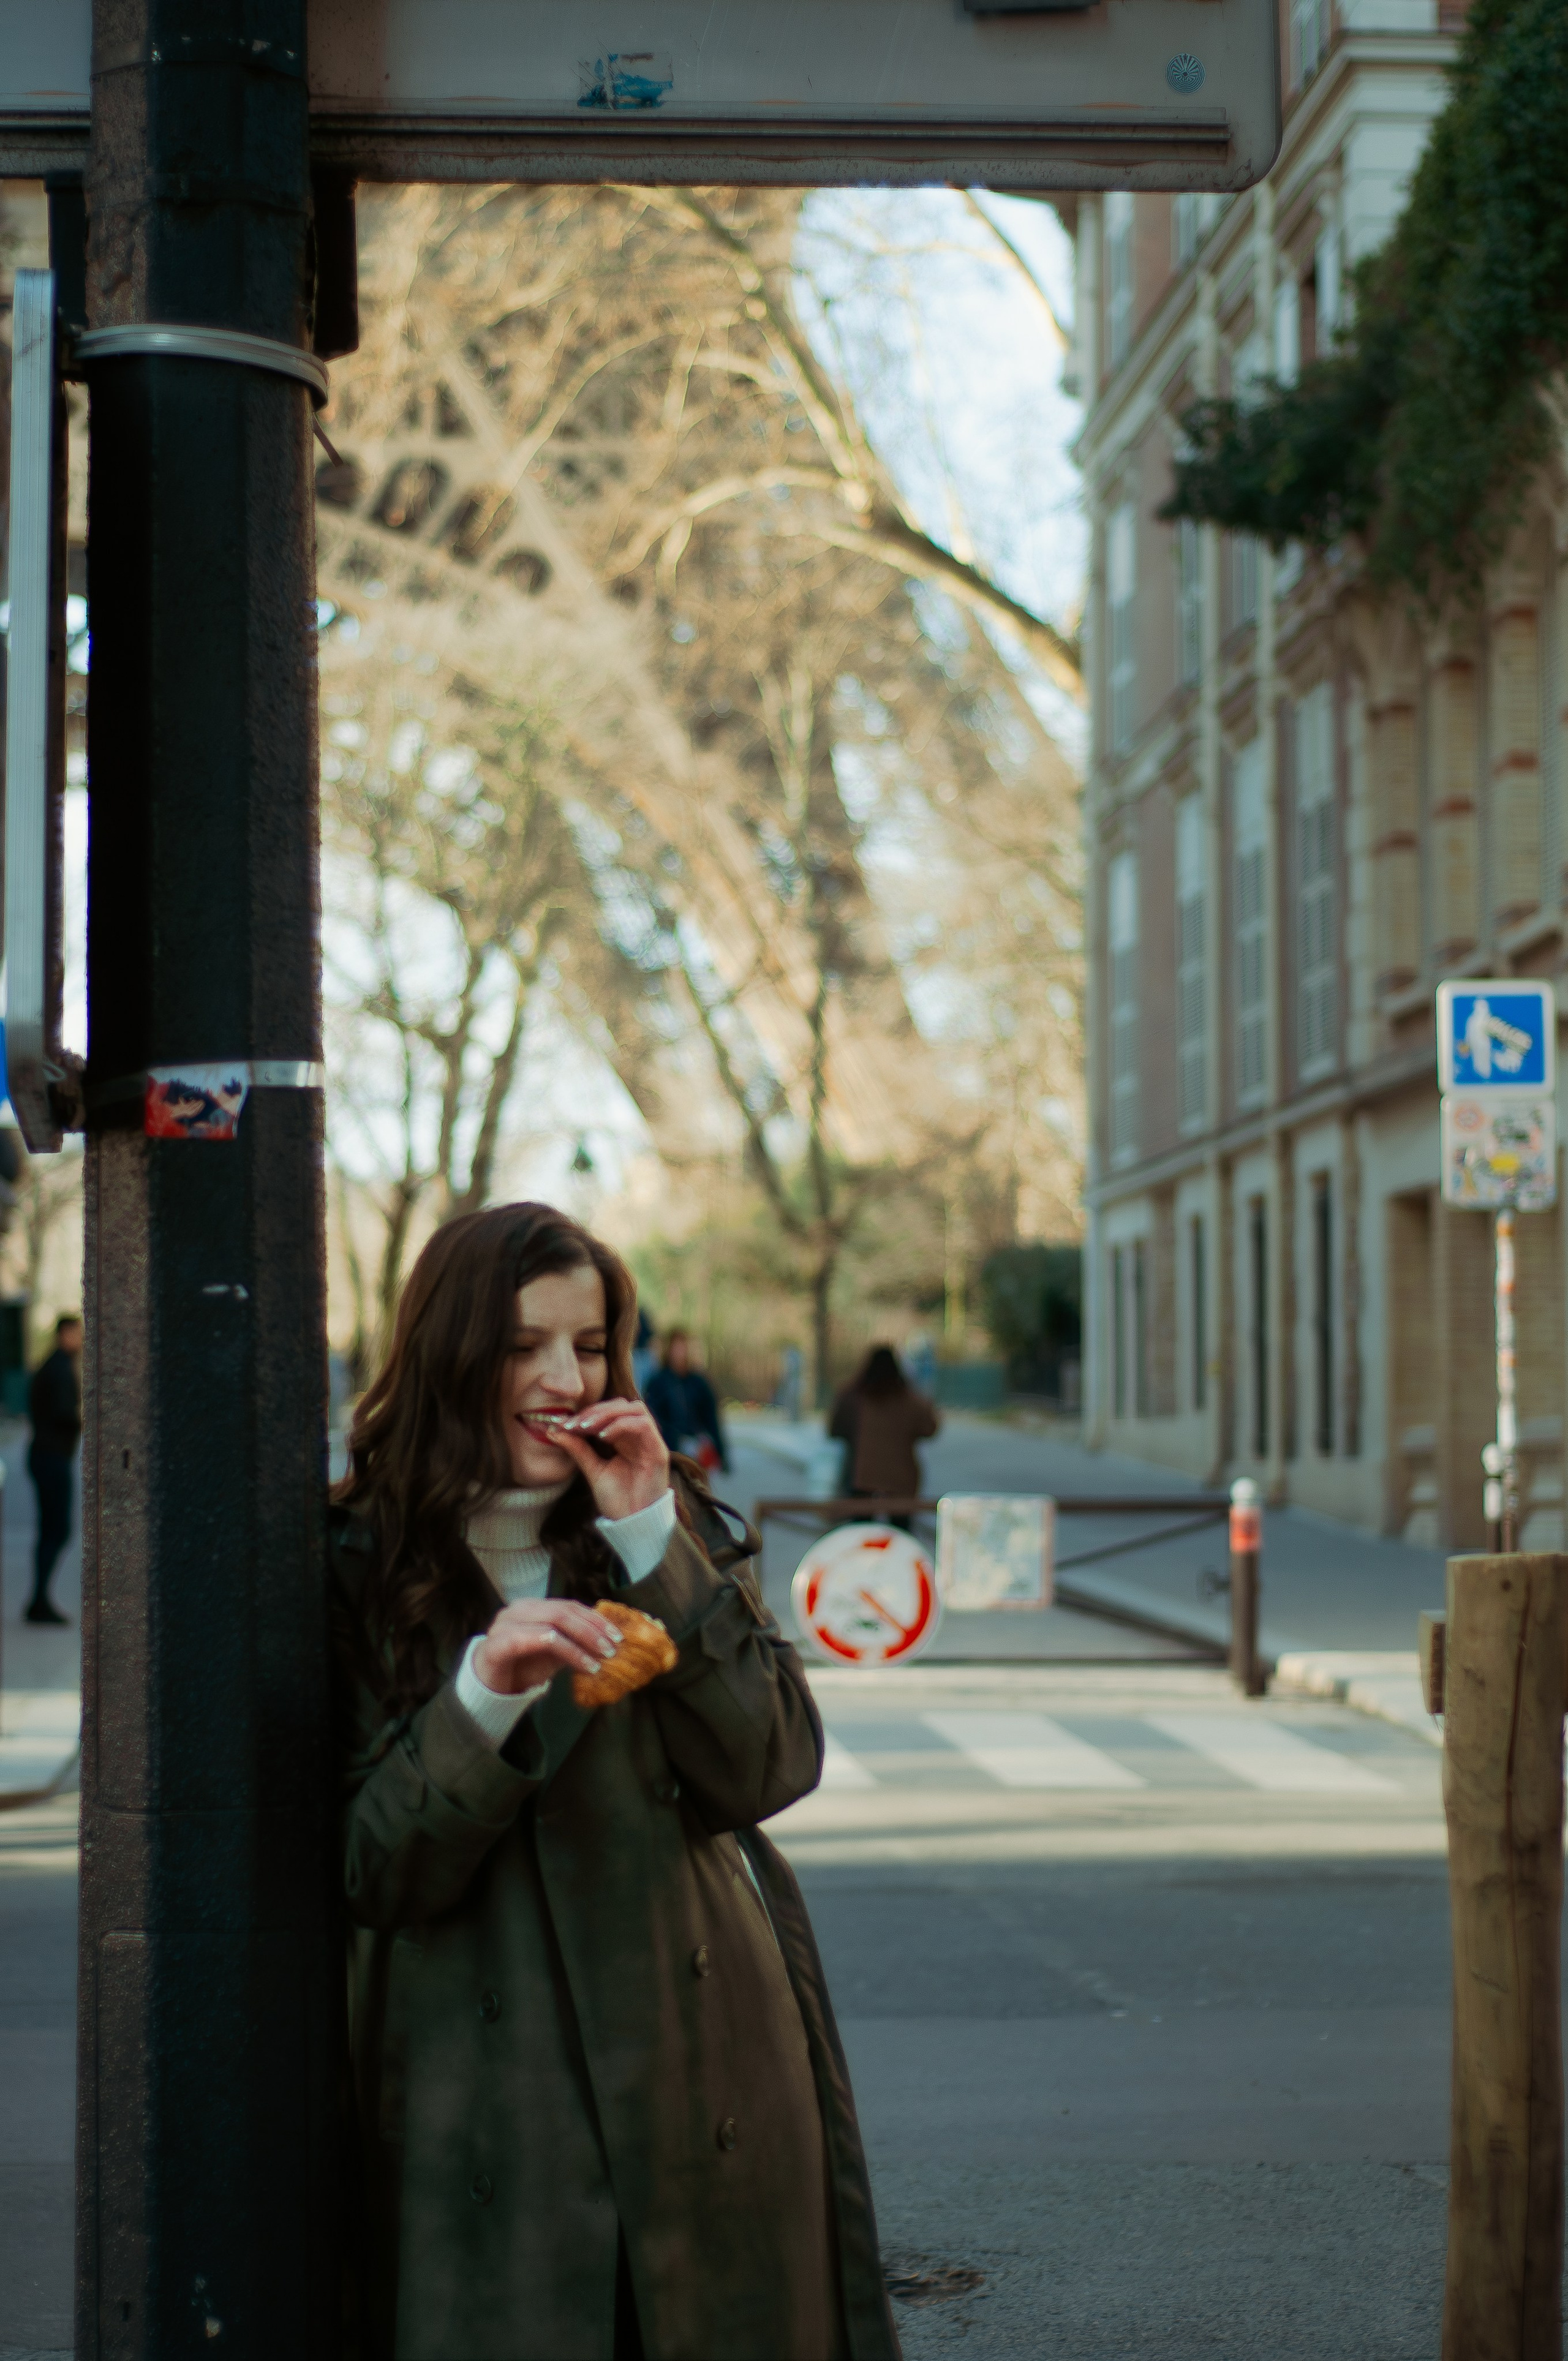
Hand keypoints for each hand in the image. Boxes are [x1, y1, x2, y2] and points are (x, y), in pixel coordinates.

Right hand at [474, 1597, 622, 1695]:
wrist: (487, 1685)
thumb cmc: (521, 1666)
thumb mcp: (554, 1653)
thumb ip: (575, 1643)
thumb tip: (608, 1643)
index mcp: (533, 1607)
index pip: (570, 1606)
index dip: (595, 1619)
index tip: (617, 1635)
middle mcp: (518, 1610)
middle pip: (562, 1612)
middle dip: (591, 1630)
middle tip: (612, 1648)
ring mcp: (505, 1625)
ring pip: (550, 1625)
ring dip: (580, 1643)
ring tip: (599, 1661)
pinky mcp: (496, 1645)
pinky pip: (533, 1641)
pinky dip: (563, 1651)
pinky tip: (581, 1664)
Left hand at [549, 1397, 670, 1521]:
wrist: (633, 1523)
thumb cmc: (617, 1499)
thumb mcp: (593, 1470)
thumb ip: (578, 1449)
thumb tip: (554, 1430)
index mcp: (625, 1439)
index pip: (609, 1411)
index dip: (587, 1412)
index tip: (564, 1423)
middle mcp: (639, 1436)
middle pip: (621, 1405)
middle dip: (596, 1410)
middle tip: (575, 1423)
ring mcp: (651, 1441)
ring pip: (634, 1408)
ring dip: (608, 1413)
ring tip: (586, 1427)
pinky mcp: (658, 1450)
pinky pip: (643, 1424)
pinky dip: (621, 1425)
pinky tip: (603, 1437)